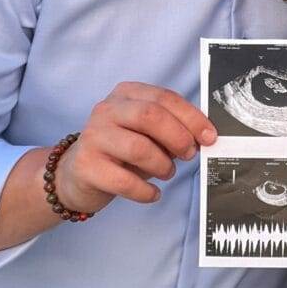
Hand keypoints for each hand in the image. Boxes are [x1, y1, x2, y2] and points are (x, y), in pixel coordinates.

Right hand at [55, 82, 216, 213]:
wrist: (77, 175)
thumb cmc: (122, 152)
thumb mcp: (148, 134)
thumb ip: (172, 129)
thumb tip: (205, 137)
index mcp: (126, 95)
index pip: (164, 98)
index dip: (191, 117)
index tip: (209, 136)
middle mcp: (107, 110)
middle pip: (149, 116)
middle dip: (177, 137)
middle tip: (189, 154)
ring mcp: (93, 137)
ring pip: (138, 148)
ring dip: (162, 164)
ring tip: (168, 173)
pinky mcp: (86, 166)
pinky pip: (124, 180)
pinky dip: (145, 190)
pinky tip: (152, 193)